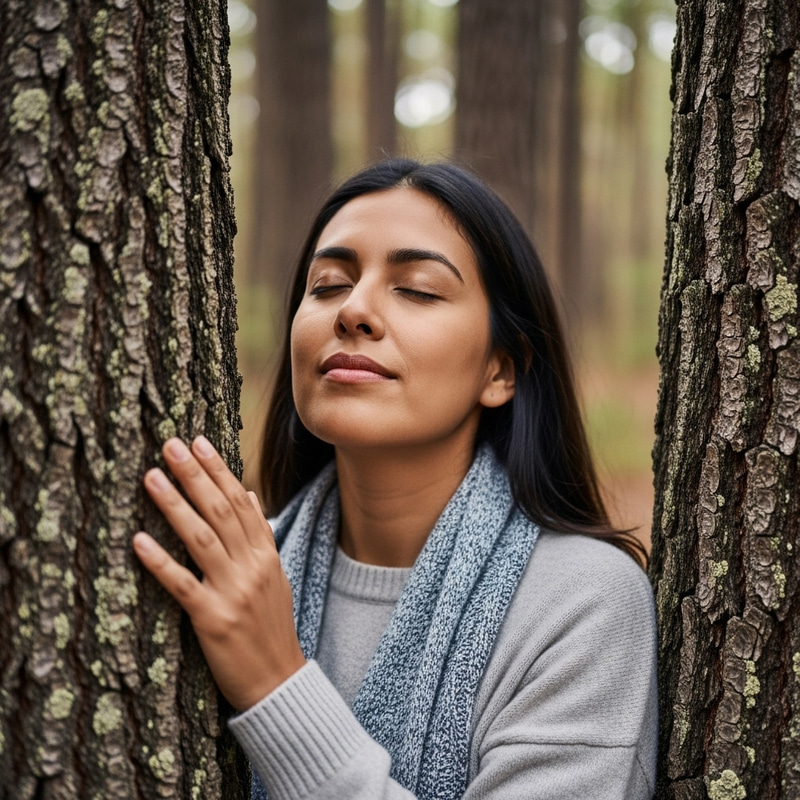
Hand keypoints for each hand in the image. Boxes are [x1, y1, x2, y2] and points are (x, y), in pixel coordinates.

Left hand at [133, 436, 304, 710]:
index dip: (219, 470)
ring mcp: (233, 592)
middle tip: (171, 445)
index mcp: (266, 555)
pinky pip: (182, 585)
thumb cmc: (271, 627)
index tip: (199, 442)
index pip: (241, 501)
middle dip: (195, 475)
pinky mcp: (212, 620)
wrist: (279, 680)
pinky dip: (160, 562)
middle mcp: (251, 567)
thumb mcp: (275, 576)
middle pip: (221, 511)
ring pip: (201, 538)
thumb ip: (260, 535)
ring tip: (152, 477)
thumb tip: (250, 495)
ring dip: (175, 505)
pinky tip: (138, 540)